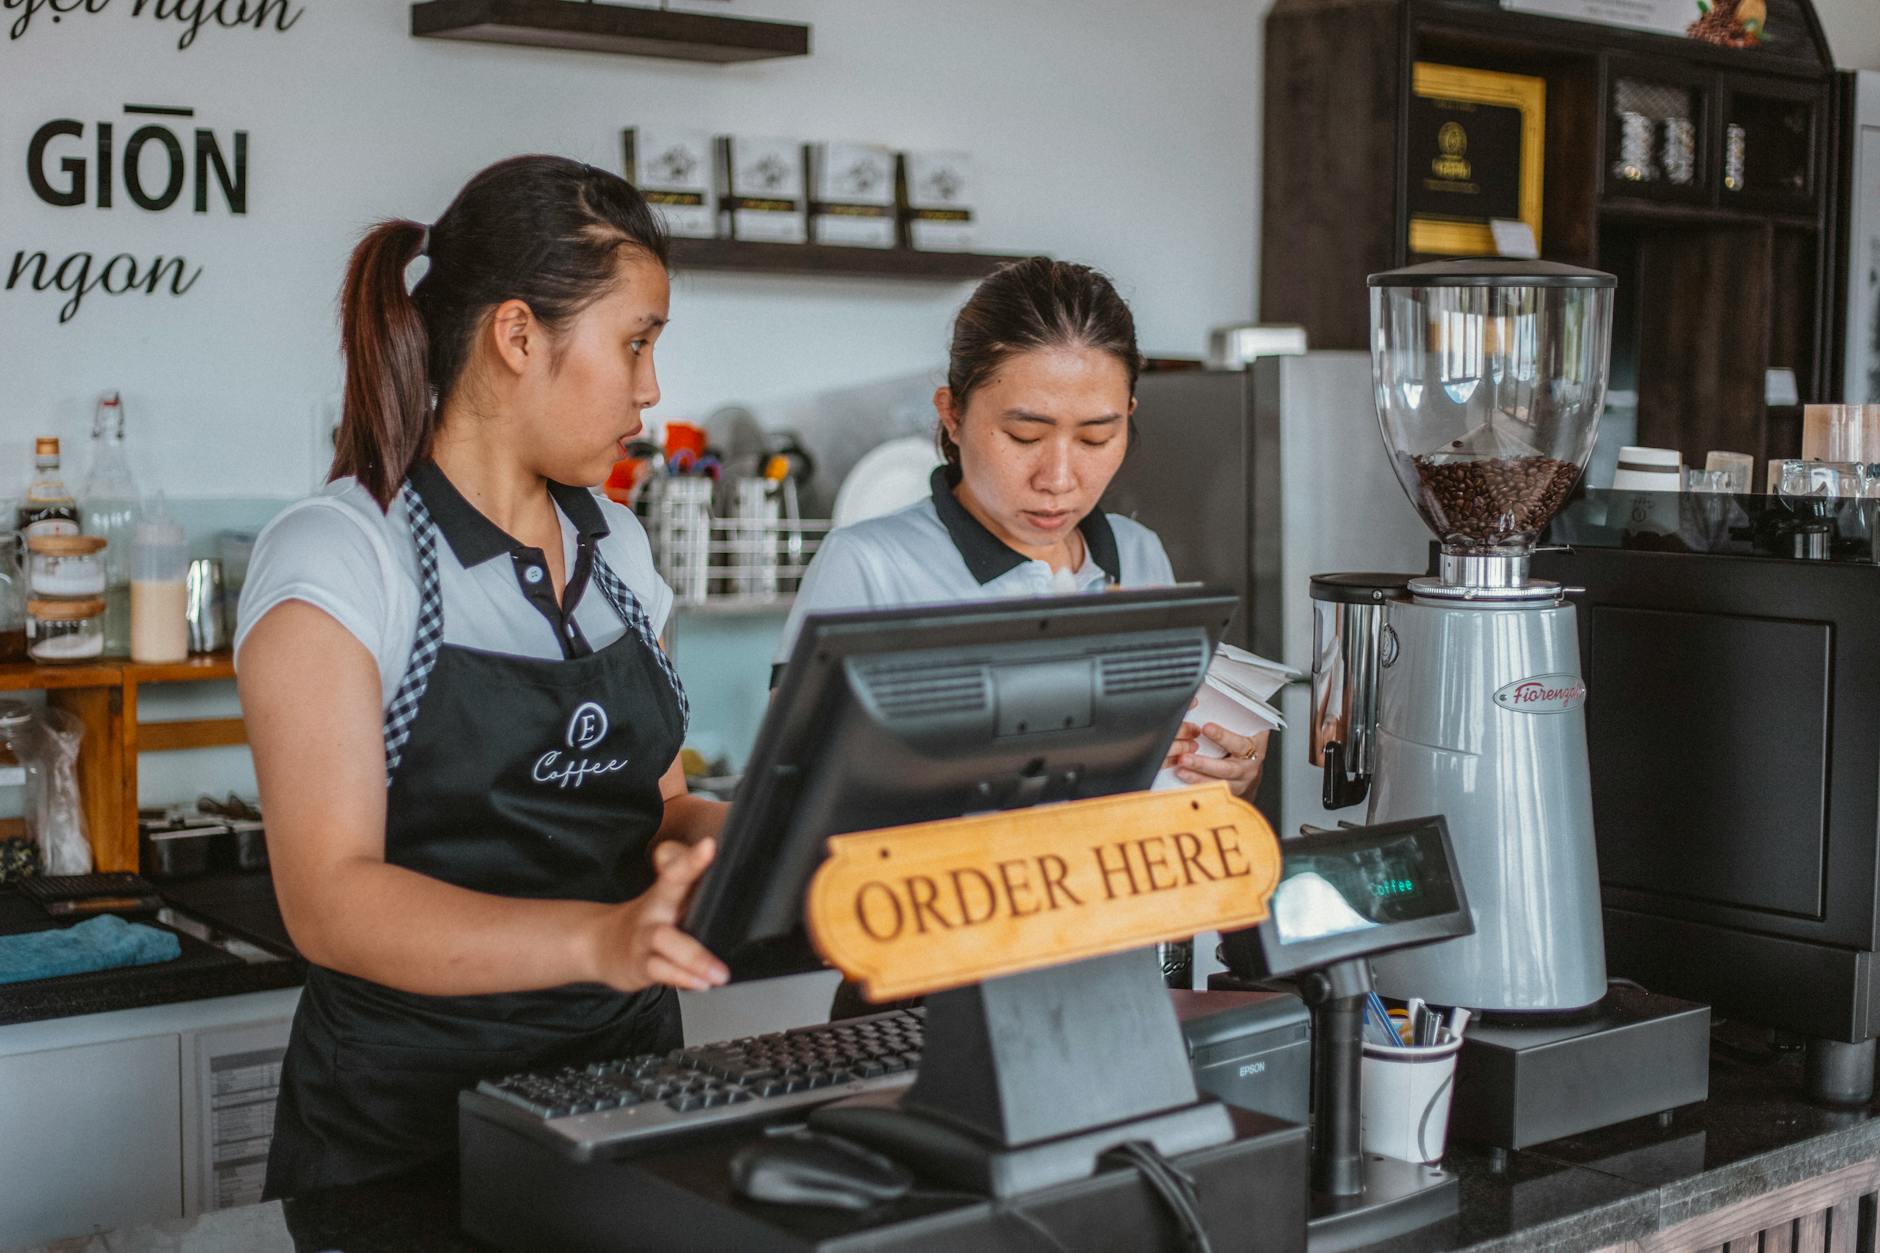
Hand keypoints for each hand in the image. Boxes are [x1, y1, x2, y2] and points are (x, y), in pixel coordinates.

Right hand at [584, 838, 728, 992]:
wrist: (599, 945)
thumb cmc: (646, 921)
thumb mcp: (665, 898)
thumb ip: (690, 883)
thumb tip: (721, 865)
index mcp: (665, 892)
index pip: (678, 868)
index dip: (693, 856)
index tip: (710, 845)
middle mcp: (654, 909)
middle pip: (668, 885)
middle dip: (688, 871)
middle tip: (710, 861)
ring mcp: (644, 937)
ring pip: (665, 939)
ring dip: (695, 957)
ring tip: (720, 973)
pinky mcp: (639, 965)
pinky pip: (660, 970)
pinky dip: (682, 978)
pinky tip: (702, 984)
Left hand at [1164, 723, 1269, 797]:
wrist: (1252, 763)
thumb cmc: (1245, 739)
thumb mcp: (1244, 727)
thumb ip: (1230, 719)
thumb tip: (1202, 703)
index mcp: (1255, 746)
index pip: (1239, 742)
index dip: (1223, 736)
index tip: (1206, 727)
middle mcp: (1249, 767)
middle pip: (1227, 768)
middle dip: (1204, 764)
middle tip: (1185, 757)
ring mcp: (1240, 782)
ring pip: (1219, 783)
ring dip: (1197, 777)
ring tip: (1181, 769)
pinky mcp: (1230, 792)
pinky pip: (1214, 792)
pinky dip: (1197, 787)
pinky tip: (1184, 780)